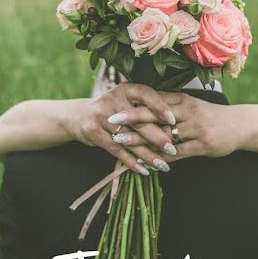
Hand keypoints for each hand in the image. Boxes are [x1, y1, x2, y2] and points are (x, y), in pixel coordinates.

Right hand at [63, 83, 178, 173]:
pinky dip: (131, 162)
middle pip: (139, 120)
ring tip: (162, 165)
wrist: (80, 116)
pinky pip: (116, 150)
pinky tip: (144, 170)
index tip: (173, 120)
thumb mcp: (127, 101)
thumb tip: (177, 119)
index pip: (146, 94)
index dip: (160, 106)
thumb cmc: (114, 109)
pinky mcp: (94, 132)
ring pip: (129, 139)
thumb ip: (147, 106)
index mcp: (126, 88)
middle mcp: (113, 99)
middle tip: (173, 149)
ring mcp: (101, 115)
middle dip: (157, 137)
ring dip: (147, 155)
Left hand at [105, 92, 242, 162]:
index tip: (114, 106)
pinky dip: (161, 158)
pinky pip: (178, 153)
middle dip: (132, 118)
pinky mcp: (203, 145)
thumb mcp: (191, 105)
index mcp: (183, 100)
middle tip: (111, 122)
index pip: (154, 100)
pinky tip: (147, 162)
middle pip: (155, 114)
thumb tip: (145, 104)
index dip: (133, 104)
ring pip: (164, 134)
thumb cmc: (211, 116)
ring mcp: (196, 128)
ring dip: (141, 140)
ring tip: (122, 144)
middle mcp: (188, 111)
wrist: (241, 125)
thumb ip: (170, 105)